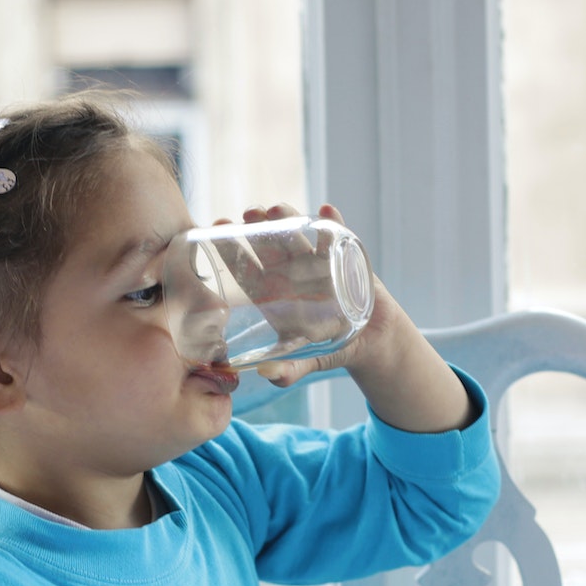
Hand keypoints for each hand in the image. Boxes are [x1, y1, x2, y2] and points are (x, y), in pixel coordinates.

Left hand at [218, 204, 474, 432]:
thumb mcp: (306, 361)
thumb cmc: (328, 348)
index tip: (215, 233)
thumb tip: (268, 375)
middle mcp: (291, 273)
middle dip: (255, 227)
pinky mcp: (344, 257)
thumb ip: (288, 370)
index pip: (247, 269)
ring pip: (298, 235)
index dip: (230, 252)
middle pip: (268, 245)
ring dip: (288, 218)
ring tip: (278, 210)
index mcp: (274, 294)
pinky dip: (335, 222)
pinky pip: (338, 236)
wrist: (369, 340)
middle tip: (245, 214)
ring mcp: (317, 262)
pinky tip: (328, 211)